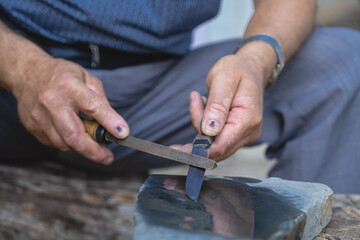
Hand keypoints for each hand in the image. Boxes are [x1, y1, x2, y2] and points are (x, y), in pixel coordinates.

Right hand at [12, 57, 128, 163]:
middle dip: (94, 151)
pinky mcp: (32, 127)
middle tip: (107, 157)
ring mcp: (39, 116)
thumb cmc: (61, 75)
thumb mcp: (87, 78)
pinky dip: (68, 144)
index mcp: (69, 86)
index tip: (122, 133)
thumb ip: (100, 100)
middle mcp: (51, 102)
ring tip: (91, 142)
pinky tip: (73, 134)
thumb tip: (113, 124)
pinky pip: (54, 143)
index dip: (109, 122)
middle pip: (74, 135)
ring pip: (64, 144)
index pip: (92, 106)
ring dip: (82, 148)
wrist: (27, 73)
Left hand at [172, 41, 275, 160]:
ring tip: (200, 99)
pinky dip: (203, 124)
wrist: (248, 68)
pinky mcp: (236, 134)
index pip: (222, 145)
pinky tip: (203, 105)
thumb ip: (217, 106)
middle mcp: (248, 132)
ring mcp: (243, 135)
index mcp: (248, 119)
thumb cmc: (237, 70)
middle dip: (198, 128)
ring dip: (200, 123)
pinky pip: (214, 137)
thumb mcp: (224, 80)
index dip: (199, 149)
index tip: (178, 149)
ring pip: (212, 143)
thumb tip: (209, 131)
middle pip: (215, 147)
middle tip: (195, 101)